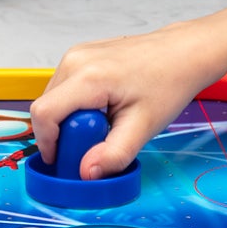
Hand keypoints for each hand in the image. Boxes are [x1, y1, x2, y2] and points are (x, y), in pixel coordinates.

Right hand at [30, 12, 226, 177]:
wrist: (182, 53)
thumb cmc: (168, 84)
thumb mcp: (143, 127)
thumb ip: (113, 155)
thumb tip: (85, 174)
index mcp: (87, 77)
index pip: (44, 114)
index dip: (46, 143)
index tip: (64, 160)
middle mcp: (75, 60)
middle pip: (47, 107)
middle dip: (63, 133)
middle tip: (96, 142)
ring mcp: (76, 54)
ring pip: (54, 98)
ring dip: (70, 119)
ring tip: (104, 123)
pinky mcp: (80, 54)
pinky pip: (64, 87)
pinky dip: (76, 105)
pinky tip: (104, 108)